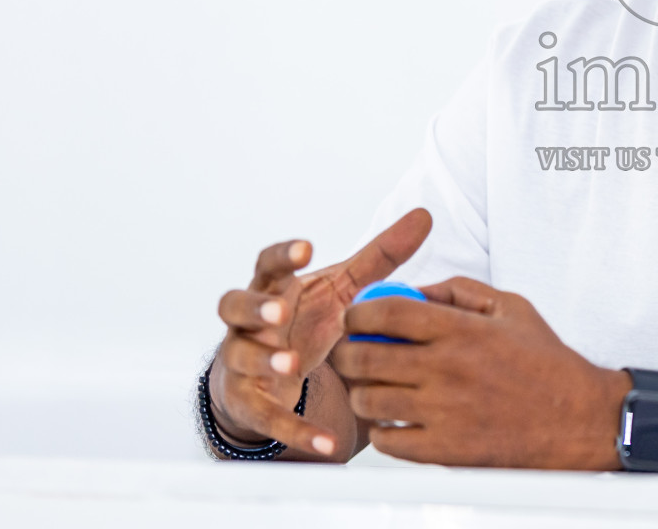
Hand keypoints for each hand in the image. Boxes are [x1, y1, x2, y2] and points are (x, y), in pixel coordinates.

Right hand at [209, 208, 432, 455]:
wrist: (267, 375)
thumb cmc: (305, 319)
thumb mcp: (341, 288)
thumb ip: (380, 256)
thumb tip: (424, 215)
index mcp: (274, 288)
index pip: (267, 265)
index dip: (283, 256)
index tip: (306, 248)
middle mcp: (249, 322)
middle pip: (233, 306)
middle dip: (254, 308)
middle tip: (278, 313)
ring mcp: (243, 362)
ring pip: (240, 358)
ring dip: (264, 360)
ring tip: (292, 364)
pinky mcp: (249, 402)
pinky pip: (268, 418)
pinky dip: (297, 430)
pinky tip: (328, 443)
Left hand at [333, 278, 627, 468]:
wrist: (577, 419)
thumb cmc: (546, 363)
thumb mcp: (512, 308)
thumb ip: (461, 291)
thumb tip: (416, 289)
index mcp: (461, 330)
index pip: (386, 312)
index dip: (359, 311)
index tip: (355, 316)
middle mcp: (447, 369)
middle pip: (365, 356)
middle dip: (347, 351)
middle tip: (350, 352)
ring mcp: (443, 412)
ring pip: (369, 400)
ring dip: (362, 392)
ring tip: (371, 388)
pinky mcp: (444, 449)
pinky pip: (388, 440)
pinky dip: (382, 431)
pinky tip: (392, 421)